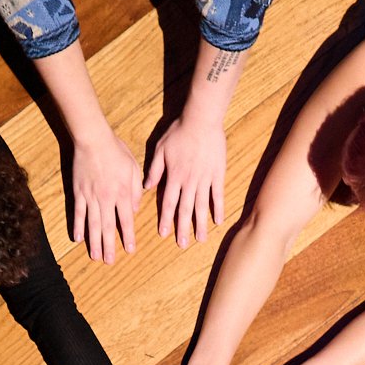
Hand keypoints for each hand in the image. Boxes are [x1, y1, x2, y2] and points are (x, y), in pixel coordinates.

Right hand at [71, 133, 141, 264]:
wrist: (93, 139)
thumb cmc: (116, 151)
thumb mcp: (134, 168)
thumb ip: (136, 190)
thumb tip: (135, 209)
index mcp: (123, 193)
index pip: (126, 220)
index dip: (128, 236)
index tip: (130, 250)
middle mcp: (107, 199)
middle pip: (108, 227)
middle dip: (109, 246)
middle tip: (110, 262)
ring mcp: (91, 197)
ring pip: (92, 224)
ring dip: (94, 242)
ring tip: (95, 257)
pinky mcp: (78, 192)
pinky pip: (78, 213)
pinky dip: (78, 226)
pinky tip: (78, 239)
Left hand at [143, 114, 227, 248]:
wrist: (201, 120)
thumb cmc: (179, 131)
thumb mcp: (160, 149)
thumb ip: (154, 169)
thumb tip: (146, 187)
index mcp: (174, 176)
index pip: (167, 202)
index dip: (165, 219)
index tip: (163, 234)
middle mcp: (189, 181)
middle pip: (184, 209)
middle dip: (182, 228)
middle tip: (182, 244)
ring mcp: (205, 179)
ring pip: (201, 206)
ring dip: (200, 224)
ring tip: (200, 239)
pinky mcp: (218, 174)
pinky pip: (218, 195)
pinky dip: (218, 208)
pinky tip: (218, 221)